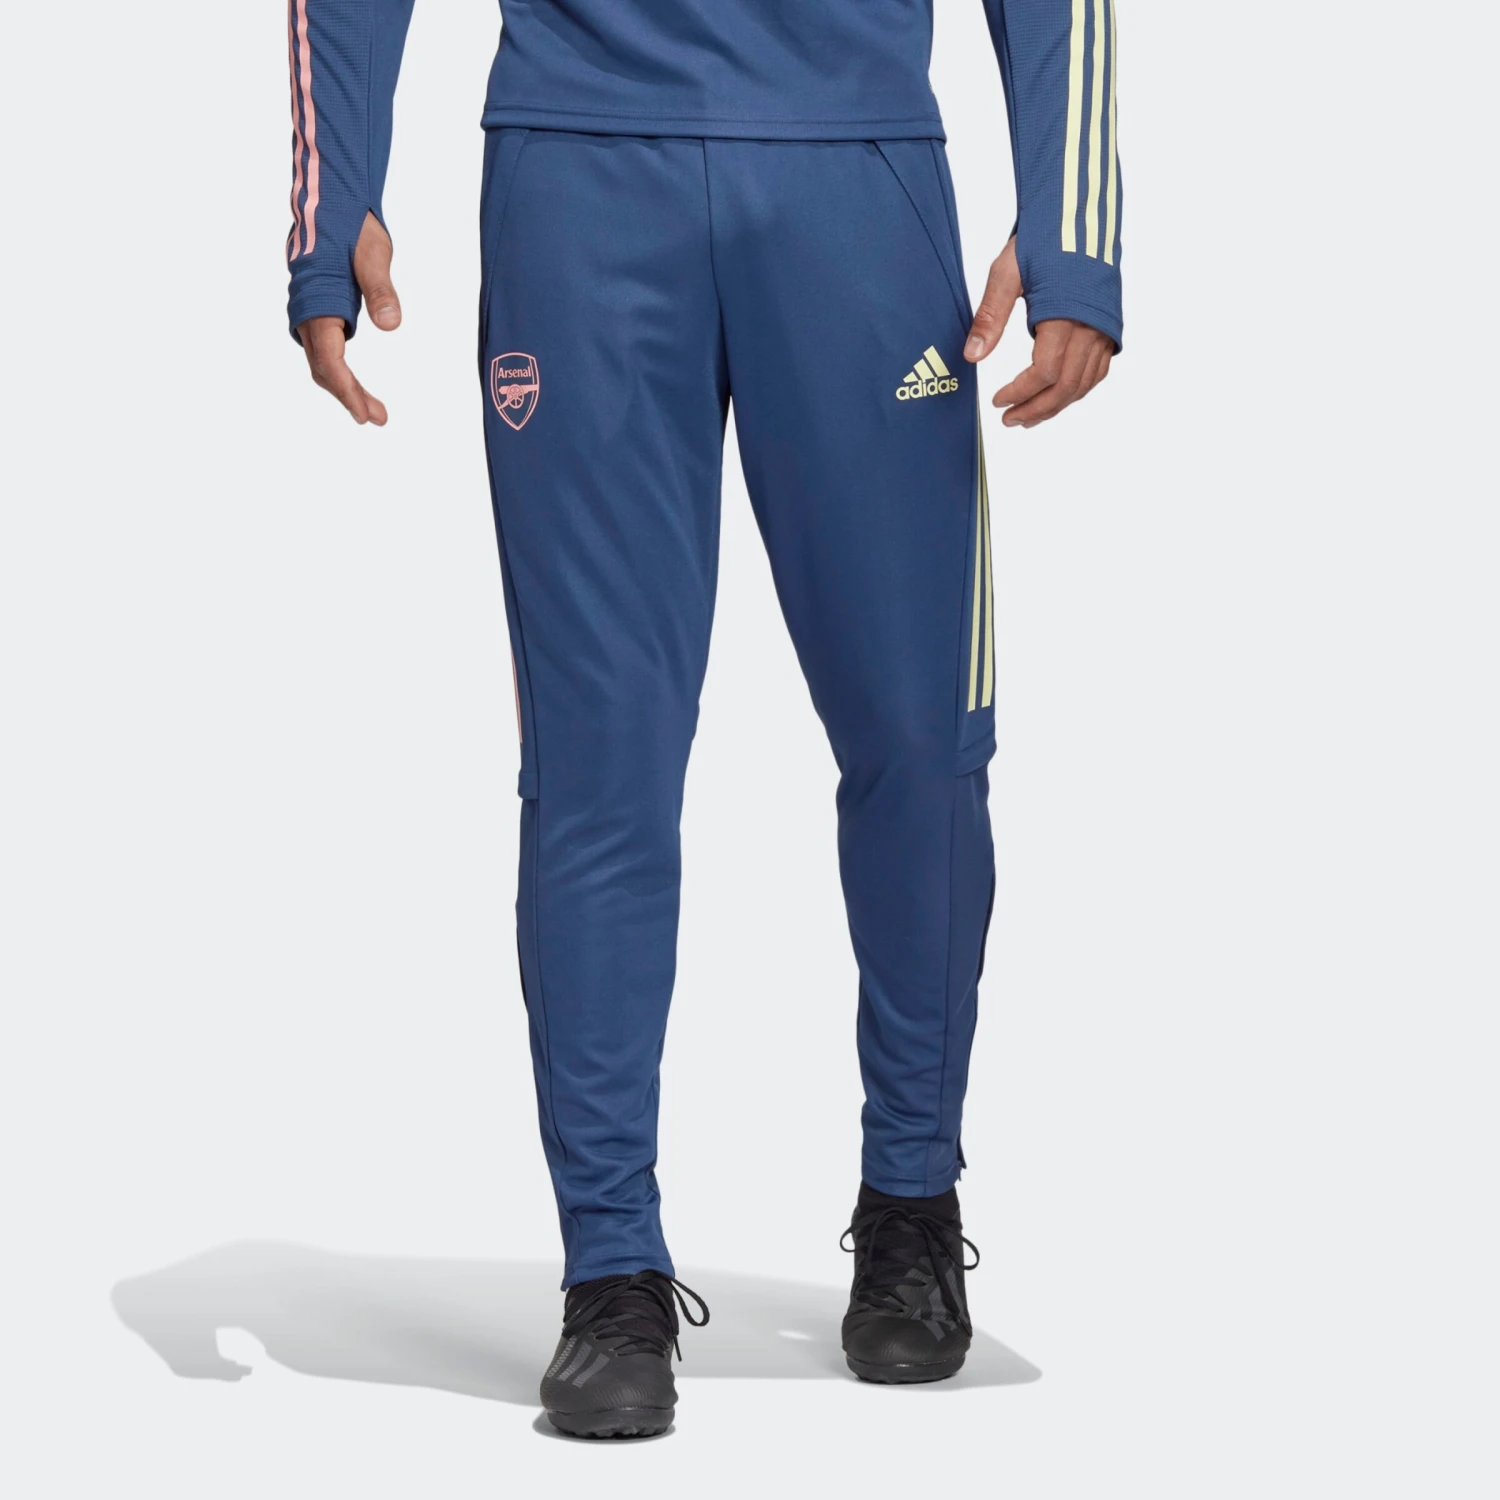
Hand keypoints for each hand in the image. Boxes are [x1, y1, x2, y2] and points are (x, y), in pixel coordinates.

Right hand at [296, 212, 400, 424]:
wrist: (333, 200)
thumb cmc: (352, 223)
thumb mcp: (374, 253)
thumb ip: (381, 289)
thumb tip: (391, 325)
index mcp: (318, 303)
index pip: (329, 360)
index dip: (346, 391)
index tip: (364, 414)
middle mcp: (308, 313)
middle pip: (324, 369)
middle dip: (349, 397)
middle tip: (377, 418)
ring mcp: (309, 313)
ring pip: (322, 363)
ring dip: (345, 389)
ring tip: (374, 411)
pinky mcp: (318, 312)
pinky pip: (325, 351)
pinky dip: (340, 373)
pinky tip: (357, 386)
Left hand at [964, 236, 1112, 428]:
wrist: (1080, 211)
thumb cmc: (1043, 237)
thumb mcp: (1007, 272)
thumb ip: (990, 316)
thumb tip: (971, 356)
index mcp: (1065, 315)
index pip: (1044, 372)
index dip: (1020, 392)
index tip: (998, 400)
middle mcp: (1091, 327)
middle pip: (1066, 387)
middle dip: (1037, 408)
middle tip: (1010, 420)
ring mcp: (1105, 328)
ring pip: (1085, 383)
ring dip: (1057, 405)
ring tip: (1031, 417)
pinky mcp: (1111, 325)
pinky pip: (1099, 370)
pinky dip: (1079, 388)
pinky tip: (1060, 395)